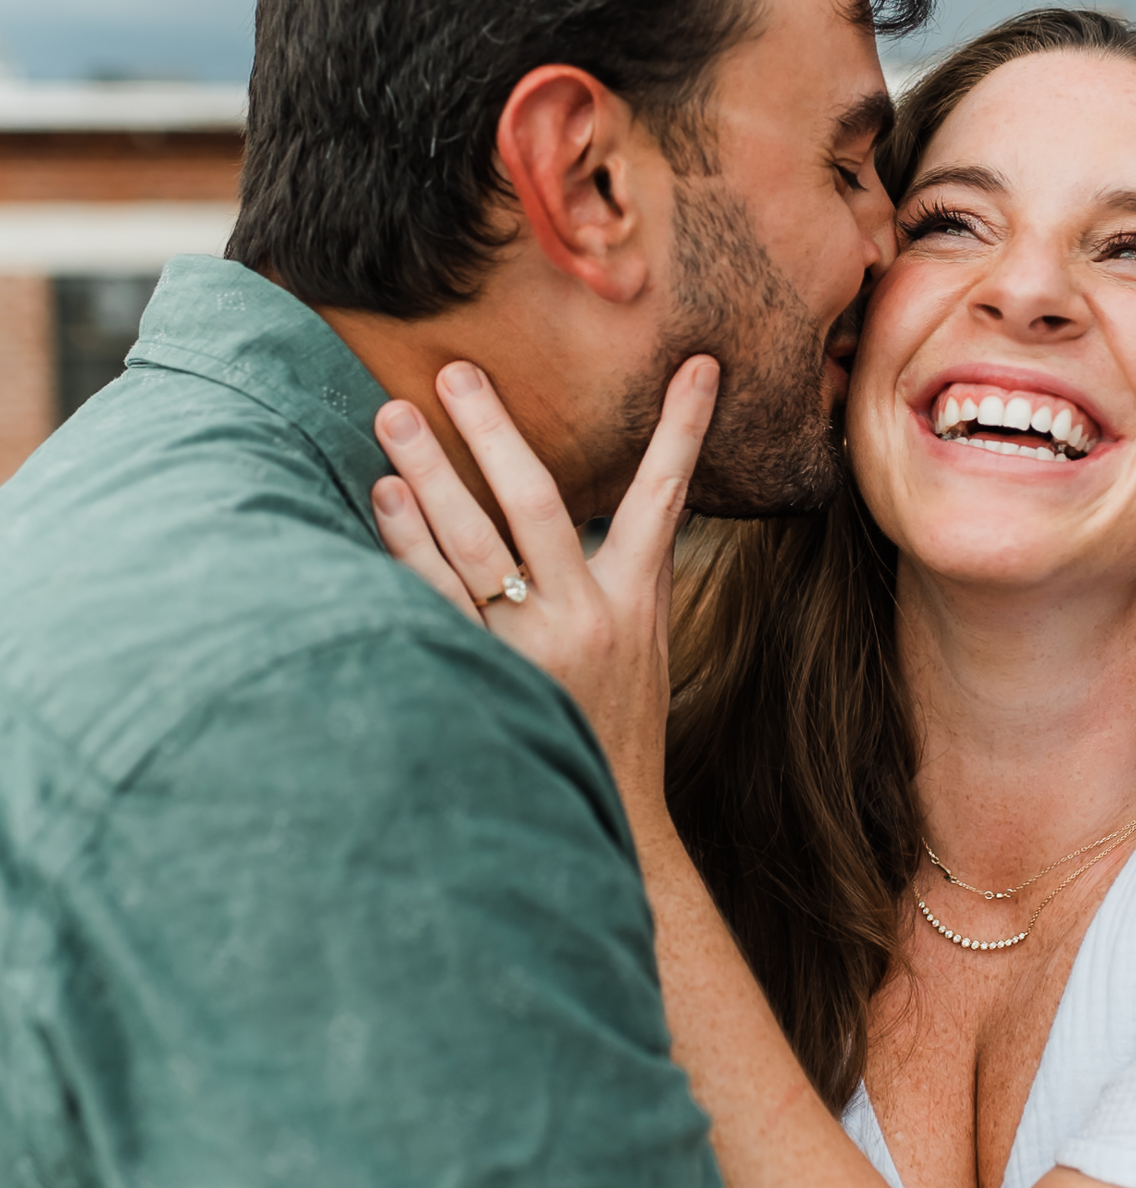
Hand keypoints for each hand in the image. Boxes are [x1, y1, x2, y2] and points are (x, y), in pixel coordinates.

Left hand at [372, 357, 716, 816]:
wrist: (608, 822)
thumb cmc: (616, 722)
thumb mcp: (644, 643)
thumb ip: (630, 570)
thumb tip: (633, 500)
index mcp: (631, 602)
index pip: (665, 498)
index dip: (684, 430)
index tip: (700, 365)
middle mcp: (583, 617)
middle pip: (534, 502)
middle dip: (492, 432)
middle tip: (454, 374)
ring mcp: (528, 649)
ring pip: (472, 546)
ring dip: (429, 478)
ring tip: (392, 422)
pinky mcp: (484, 677)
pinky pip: (435, 600)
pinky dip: (405, 547)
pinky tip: (383, 502)